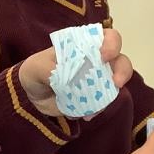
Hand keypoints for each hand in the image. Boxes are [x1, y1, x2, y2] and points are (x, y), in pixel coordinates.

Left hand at [18, 28, 132, 117]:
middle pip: (120, 60)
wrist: (31, 97)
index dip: (111, 43)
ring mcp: (97, 80)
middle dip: (123, 70)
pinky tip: (86, 115)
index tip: (104, 55)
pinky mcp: (94, 98)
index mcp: (83, 45)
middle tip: (116, 82)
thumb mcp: (36, 67)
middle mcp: (96, 60)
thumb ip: (49, 69)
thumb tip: (63, 78)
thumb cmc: (35, 72)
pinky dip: (98, 109)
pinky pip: (104, 103)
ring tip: (96, 106)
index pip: (106, 37)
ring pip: (116, 84)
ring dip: (111, 94)